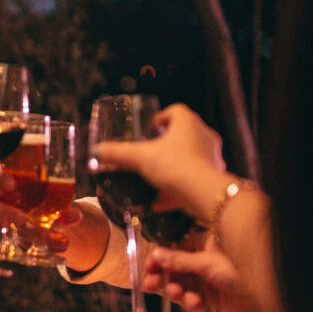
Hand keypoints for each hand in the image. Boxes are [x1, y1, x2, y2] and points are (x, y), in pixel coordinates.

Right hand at [93, 104, 225, 216]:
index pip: (176, 111)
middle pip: (184, 133)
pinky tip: (161, 200)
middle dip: (167, 143)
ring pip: (191, 156)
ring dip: (174, 165)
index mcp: (188, 123)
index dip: (161, 117)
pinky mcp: (215, 176)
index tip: (150, 128)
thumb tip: (97, 151)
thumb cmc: (174, 165)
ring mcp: (213, 156)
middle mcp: (204, 135)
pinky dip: (179, 187)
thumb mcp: (140, 157)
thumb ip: (118, 153)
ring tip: (155, 178)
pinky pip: (194, 178)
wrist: (203, 193)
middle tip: (150, 152)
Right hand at [143, 239, 260, 311]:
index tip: (149, 267)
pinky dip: (191, 302)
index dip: (159, 259)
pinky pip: (193, 300)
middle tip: (151, 284)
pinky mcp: (212, 298)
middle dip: (162, 277)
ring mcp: (206, 280)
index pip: (173, 249)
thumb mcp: (206, 262)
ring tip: (176, 293)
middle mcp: (202, 261)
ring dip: (175, 291)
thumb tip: (156, 255)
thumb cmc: (242, 267)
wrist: (269, 292)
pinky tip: (195, 302)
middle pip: (174, 269)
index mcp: (202, 244)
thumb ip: (179, 261)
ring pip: (181, 286)